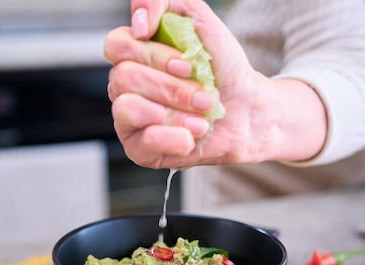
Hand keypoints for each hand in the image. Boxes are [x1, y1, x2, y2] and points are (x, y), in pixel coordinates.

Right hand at [103, 0, 326, 168]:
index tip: (188, 65)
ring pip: (129, 108)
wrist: (248, 112)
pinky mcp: (139, 149)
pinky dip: (173, 137)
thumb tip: (138, 21)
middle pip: (124, 78)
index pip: (116, 46)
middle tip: (204, 96)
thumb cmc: (223, 69)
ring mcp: (129, 119)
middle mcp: (126, 86)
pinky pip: (142, 141)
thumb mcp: (199, 20)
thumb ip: (164, 1)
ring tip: (201, 118)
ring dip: (174, 112)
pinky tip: (192, 136)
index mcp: (135, 55)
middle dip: (173, 88)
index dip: (153, 56)